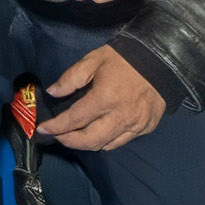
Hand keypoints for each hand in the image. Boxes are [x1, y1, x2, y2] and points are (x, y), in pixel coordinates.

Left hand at [26, 45, 168, 154]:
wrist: (162, 60)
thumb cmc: (125, 59)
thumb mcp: (94, 60)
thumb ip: (72, 77)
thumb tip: (53, 92)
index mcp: (104, 98)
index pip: (74, 119)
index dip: (56, 127)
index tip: (42, 129)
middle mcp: (120, 117)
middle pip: (89, 141)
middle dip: (69, 141)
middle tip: (58, 136)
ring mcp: (135, 125)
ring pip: (105, 145)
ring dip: (86, 144)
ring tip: (74, 136)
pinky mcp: (146, 128)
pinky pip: (121, 142)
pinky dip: (106, 141)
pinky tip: (99, 133)